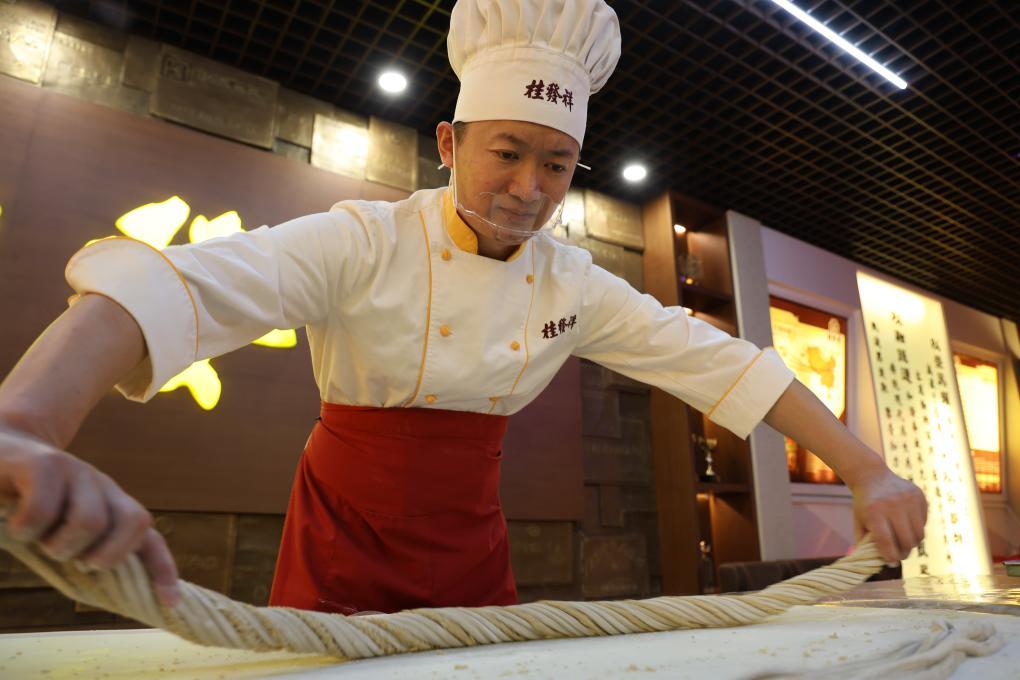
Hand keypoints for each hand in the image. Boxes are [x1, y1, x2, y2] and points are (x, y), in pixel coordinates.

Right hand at [0, 423, 179, 606]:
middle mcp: (102, 485)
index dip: (162, 569)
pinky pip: (43, 512)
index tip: (169, 603)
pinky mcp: (43, 463)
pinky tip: (15, 524)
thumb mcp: (59, 528)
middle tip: (72, 558)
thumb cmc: (25, 500)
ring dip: (59, 545)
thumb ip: (82, 550)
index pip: (148, 536)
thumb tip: (100, 584)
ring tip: (40, 539)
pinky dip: (26, 529)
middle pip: (134, 524)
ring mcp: (76, 470)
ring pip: (90, 523)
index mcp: (111, 503)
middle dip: (104, 556)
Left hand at [849, 466, 927, 563]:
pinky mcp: (919, 495)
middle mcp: (893, 505)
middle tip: (899, 554)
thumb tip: (879, 565)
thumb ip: (865, 543)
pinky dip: (917, 527)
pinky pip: (924, 521)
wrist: (872, 476)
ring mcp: (908, 499)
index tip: (890, 561)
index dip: (890, 556)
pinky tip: (907, 522)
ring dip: (912, 541)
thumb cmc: (864, 504)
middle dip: (904, 552)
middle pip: (907, 541)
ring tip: (903, 540)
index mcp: (874, 513)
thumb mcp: (859, 522)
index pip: (887, 543)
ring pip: (919, 534)